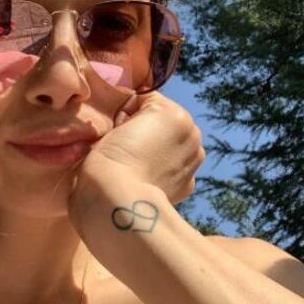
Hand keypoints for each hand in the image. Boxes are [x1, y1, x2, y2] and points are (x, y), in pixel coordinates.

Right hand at [76, 90, 205, 205]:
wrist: (118, 202)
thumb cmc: (110, 159)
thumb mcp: (116, 119)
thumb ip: (130, 113)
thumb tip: (131, 122)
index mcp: (176, 114)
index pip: (144, 101)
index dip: (125, 114)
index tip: (115, 131)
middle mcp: (193, 135)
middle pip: (163, 124)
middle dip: (145, 131)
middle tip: (123, 148)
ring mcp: (193, 162)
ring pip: (170, 145)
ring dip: (156, 151)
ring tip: (134, 165)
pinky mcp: (188, 185)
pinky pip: (173, 168)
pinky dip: (162, 171)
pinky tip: (144, 179)